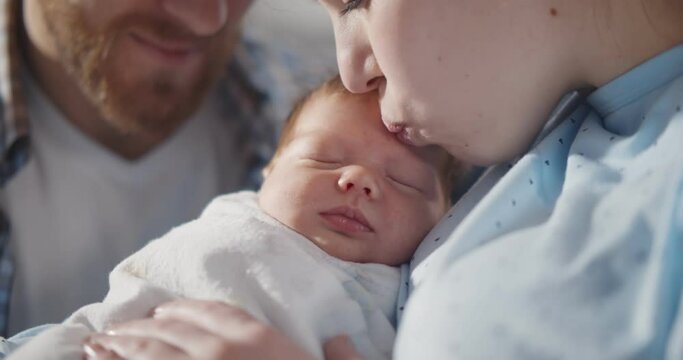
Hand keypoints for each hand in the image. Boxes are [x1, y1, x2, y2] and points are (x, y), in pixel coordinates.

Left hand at [82, 299, 361, 359]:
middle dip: (140, 328)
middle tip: (116, 329)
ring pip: (150, 354)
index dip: (183, 309)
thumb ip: (343, 358)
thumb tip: (340, 340)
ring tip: (97, 346)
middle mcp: (223, 351)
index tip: (162, 310)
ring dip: (120, 348)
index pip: (214, 312)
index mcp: (262, 341)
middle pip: (172, 330)